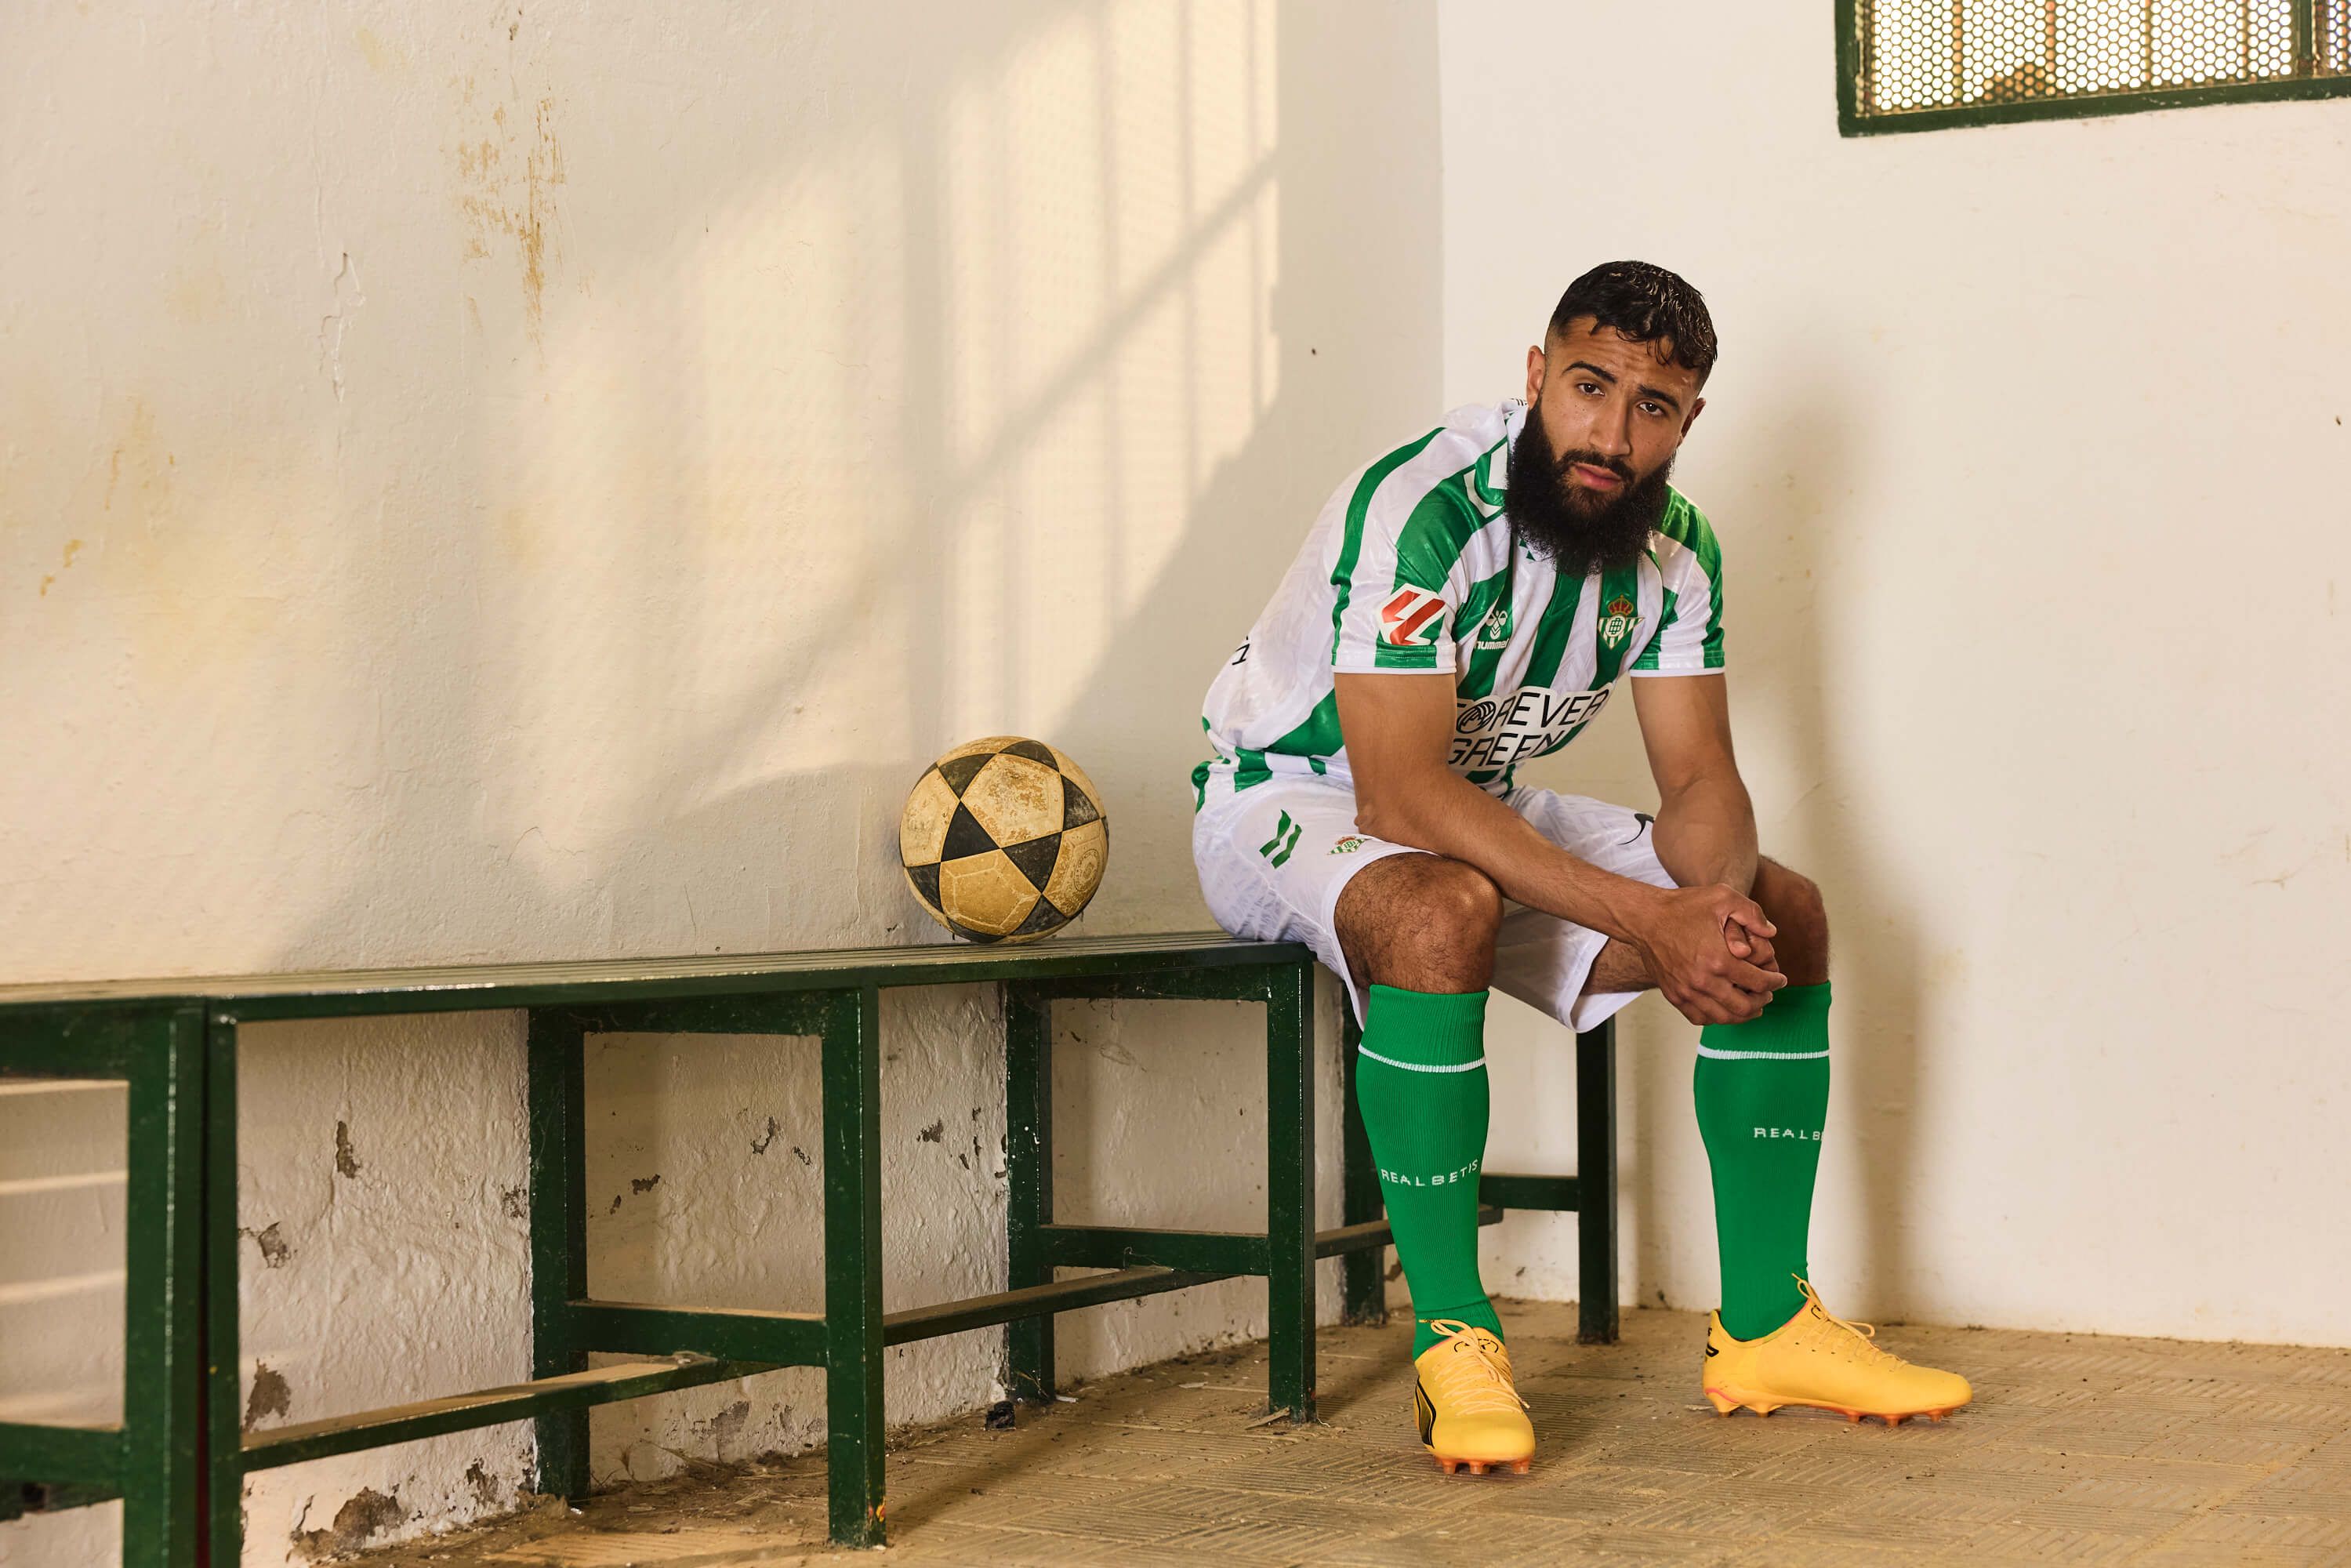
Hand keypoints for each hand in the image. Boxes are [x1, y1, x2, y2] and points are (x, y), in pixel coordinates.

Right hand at [1629, 885, 1786, 1025]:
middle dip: (1763, 1001)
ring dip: (1743, 1014)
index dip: (1775, 981)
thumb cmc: (1683, 906)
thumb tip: (1772, 932)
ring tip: (1751, 1004)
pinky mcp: (1674, 996)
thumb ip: (1752, 913)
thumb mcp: (1722, 896)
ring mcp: (1687, 992)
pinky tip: (1724, 1007)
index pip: (1759, 982)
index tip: (1779, 978)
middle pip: (1745, 1007)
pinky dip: (1717, 1018)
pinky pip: (1700, 1018)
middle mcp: (1703, 981)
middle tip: (1767, 993)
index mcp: (1719, 959)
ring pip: (1724, 1018)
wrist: (1645, 919)